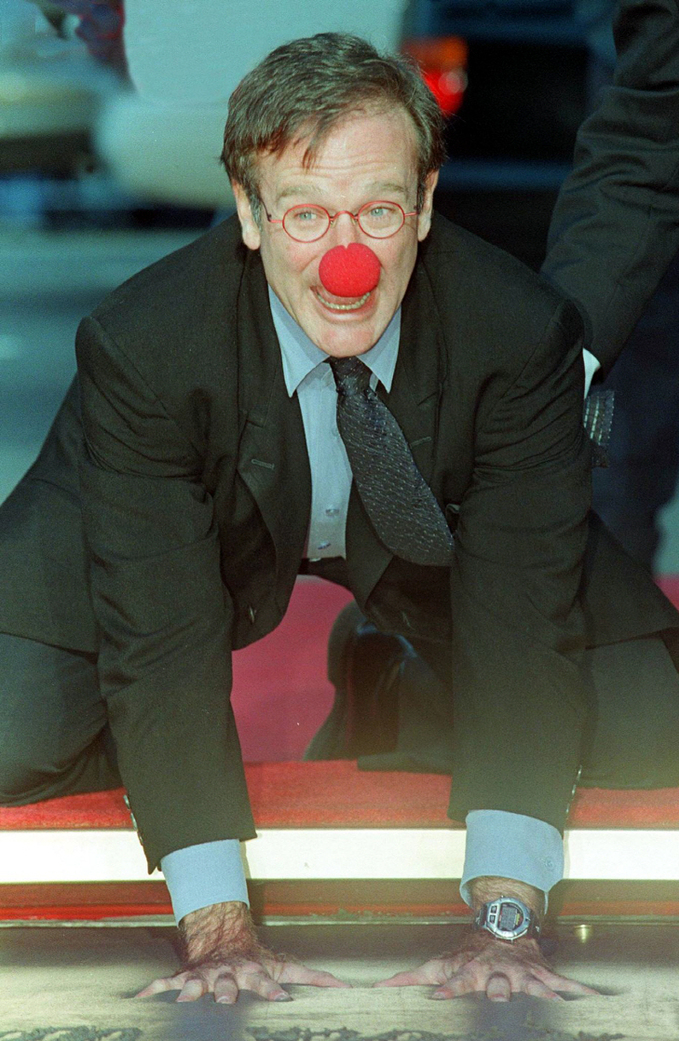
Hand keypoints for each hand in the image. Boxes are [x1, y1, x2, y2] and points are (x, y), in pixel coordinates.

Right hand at [136, 900, 349, 1002]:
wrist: (222, 934)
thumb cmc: (256, 959)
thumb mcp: (284, 965)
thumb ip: (312, 979)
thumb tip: (344, 988)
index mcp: (253, 973)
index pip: (266, 983)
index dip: (274, 992)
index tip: (281, 1001)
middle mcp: (229, 974)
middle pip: (228, 985)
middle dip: (227, 994)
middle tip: (226, 1002)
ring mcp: (205, 975)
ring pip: (196, 984)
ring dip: (190, 992)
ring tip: (183, 1001)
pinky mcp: (185, 977)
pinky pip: (165, 984)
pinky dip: (151, 991)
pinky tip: (138, 1000)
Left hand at [375, 929, 597, 1001]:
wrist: (501, 924)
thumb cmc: (467, 953)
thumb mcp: (438, 964)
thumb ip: (409, 979)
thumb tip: (377, 991)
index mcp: (469, 972)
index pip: (456, 982)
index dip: (448, 990)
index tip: (438, 998)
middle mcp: (495, 972)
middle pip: (496, 984)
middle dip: (497, 991)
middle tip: (498, 997)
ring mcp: (519, 972)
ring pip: (529, 982)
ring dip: (538, 990)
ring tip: (550, 1000)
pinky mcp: (540, 973)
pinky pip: (561, 983)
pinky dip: (578, 991)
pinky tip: (596, 999)